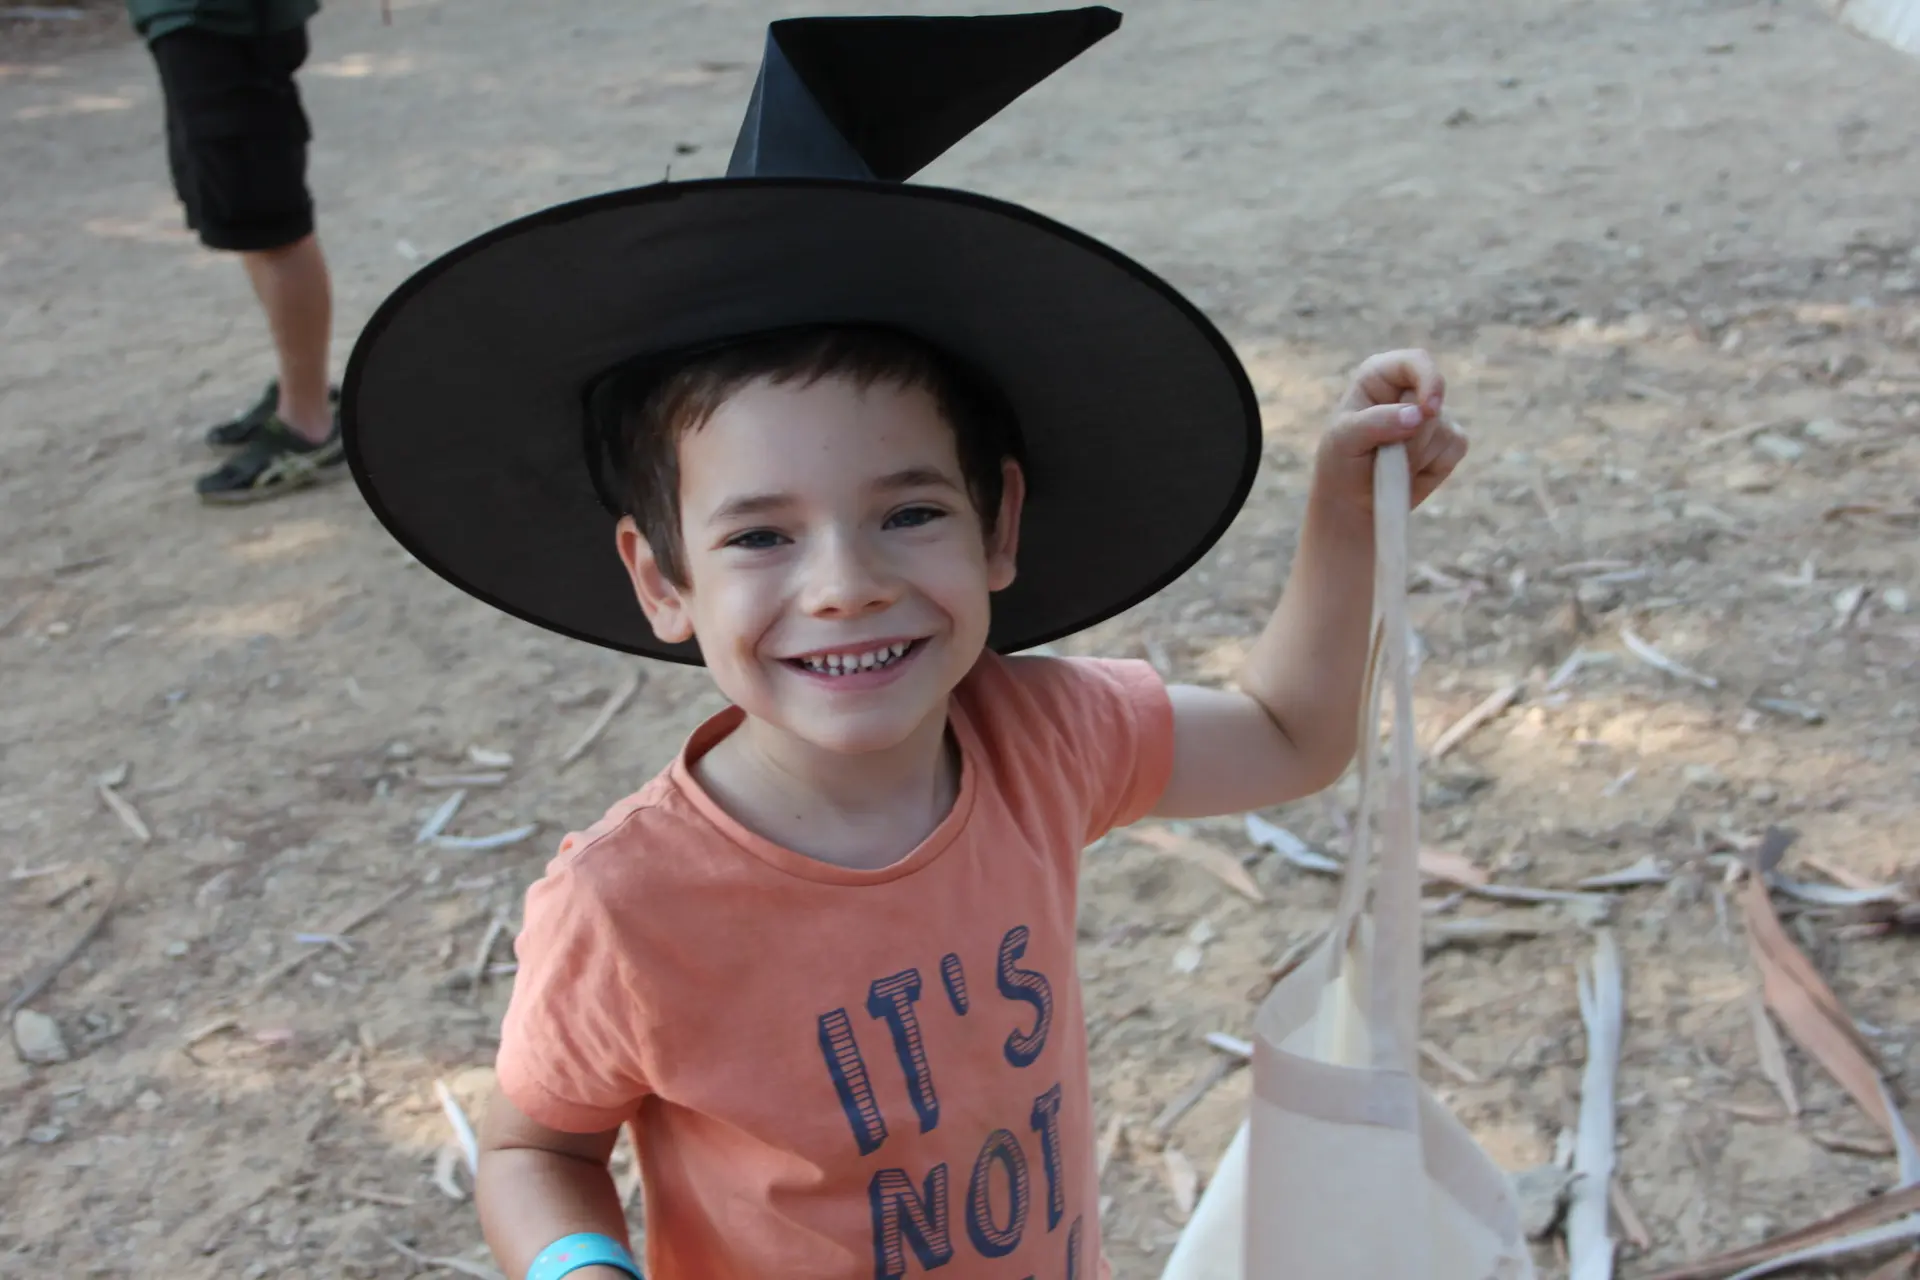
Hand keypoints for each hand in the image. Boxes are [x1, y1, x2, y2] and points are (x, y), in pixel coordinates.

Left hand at [1313, 348, 1466, 515]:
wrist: (1352, 499)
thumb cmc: (1342, 460)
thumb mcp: (1344, 440)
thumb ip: (1377, 422)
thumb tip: (1419, 415)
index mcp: (1381, 375)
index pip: (1415, 361)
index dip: (1428, 379)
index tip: (1429, 408)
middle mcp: (1409, 389)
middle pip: (1432, 401)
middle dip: (1412, 435)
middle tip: (1382, 454)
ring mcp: (1433, 415)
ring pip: (1443, 430)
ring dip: (1415, 456)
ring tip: (1389, 464)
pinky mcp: (1449, 439)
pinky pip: (1455, 447)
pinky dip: (1432, 467)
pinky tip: (1409, 472)